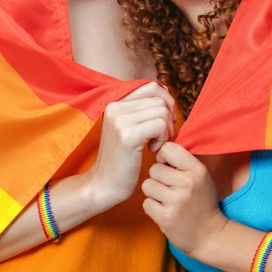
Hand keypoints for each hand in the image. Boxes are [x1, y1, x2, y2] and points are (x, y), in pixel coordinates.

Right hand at [88, 82, 175, 209]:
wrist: (104, 185)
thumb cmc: (122, 158)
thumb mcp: (128, 126)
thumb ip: (142, 108)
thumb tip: (166, 91)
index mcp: (115, 102)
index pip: (152, 86)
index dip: (166, 102)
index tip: (164, 122)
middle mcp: (115, 106)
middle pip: (160, 100)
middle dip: (167, 119)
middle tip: (160, 137)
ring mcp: (120, 120)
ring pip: (162, 112)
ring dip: (165, 130)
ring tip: (154, 144)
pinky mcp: (127, 135)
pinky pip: (160, 125)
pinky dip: (162, 138)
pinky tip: (152, 150)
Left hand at [141, 141, 227, 258]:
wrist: (210, 235)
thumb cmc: (202, 202)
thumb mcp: (201, 177)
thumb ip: (184, 162)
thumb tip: (161, 147)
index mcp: (197, 170)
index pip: (169, 149)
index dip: (162, 157)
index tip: (166, 166)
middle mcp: (187, 183)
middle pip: (154, 169)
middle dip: (158, 179)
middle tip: (169, 189)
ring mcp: (176, 201)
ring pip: (147, 185)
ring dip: (153, 194)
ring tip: (166, 200)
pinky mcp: (166, 217)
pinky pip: (146, 203)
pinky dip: (152, 208)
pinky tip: (164, 212)